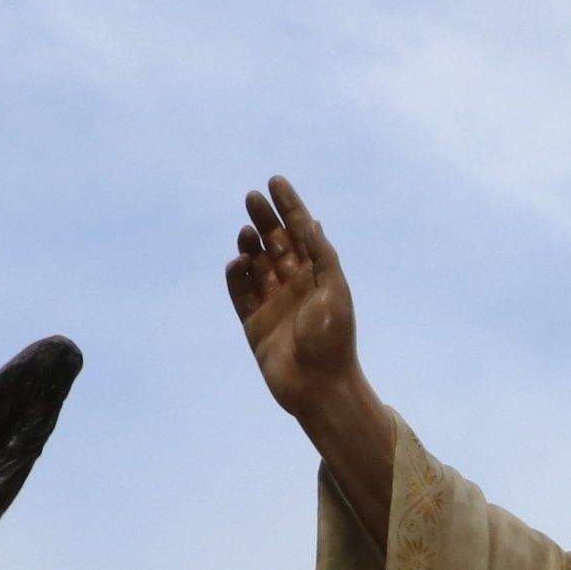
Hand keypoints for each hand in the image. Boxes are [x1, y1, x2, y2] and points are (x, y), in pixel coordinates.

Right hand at [225, 176, 361, 421]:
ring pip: (256, 264)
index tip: (276, 181)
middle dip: (265, 219)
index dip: (289, 207)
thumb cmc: (333, 339)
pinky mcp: (254, 323)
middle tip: (252, 198)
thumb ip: (321, 255)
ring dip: (250, 245)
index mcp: (319, 276)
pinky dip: (236, 275)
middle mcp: (296, 286)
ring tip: (246, 231)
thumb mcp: (334, 290)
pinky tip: (238, 261)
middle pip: (276, 244)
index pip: (301, 233)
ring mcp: (273, 303)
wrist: (319, 387)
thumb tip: (310, 221)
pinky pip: (240, 292)